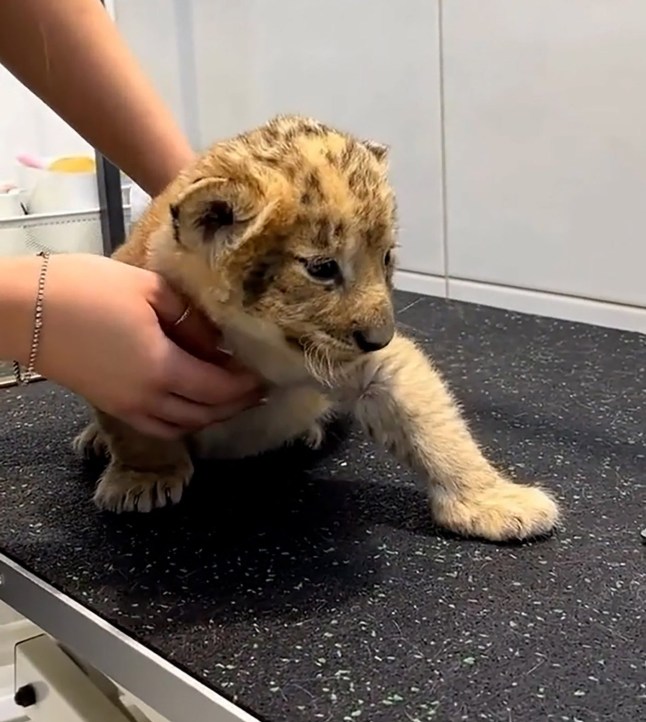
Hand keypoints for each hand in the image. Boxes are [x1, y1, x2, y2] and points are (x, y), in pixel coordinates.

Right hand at [36, 253, 262, 437]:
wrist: (24, 308)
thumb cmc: (87, 289)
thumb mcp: (150, 290)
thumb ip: (192, 321)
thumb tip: (219, 343)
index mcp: (161, 368)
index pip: (219, 389)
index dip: (246, 385)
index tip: (267, 373)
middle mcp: (148, 398)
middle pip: (206, 413)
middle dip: (238, 404)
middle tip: (260, 389)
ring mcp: (127, 406)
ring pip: (183, 426)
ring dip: (213, 416)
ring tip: (233, 398)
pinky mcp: (111, 405)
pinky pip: (159, 426)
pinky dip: (184, 422)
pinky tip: (193, 406)